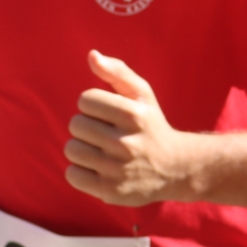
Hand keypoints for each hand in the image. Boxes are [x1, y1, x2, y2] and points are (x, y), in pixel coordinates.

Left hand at [64, 51, 201, 205]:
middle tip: (106, 133)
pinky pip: (72, 175)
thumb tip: (92, 56)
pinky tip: (99, 168)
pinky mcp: (110, 191)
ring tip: (102, 150)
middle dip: (88, 126)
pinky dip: (81, 171)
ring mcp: (118, 169)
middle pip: (76, 125)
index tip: (109, 113)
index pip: (85, 100)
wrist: (175, 168)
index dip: (94, 105)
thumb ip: (117, 71)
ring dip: (82, 148)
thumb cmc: (151, 125)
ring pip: (71, 150)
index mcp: (134, 114)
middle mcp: (126, 143)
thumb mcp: (142, 94)